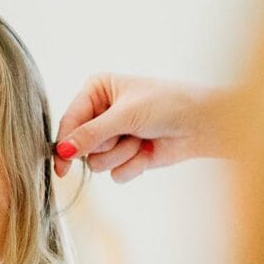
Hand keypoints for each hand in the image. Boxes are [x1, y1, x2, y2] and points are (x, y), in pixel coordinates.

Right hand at [54, 75, 229, 182]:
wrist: (203, 124)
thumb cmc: (168, 105)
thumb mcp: (126, 115)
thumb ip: (91, 134)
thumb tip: (63, 151)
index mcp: (96, 90)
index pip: (70, 119)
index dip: (65, 142)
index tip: (61, 162)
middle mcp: (101, 113)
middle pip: (82, 145)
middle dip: (107, 144)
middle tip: (130, 133)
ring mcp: (114, 136)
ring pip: (98, 163)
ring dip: (123, 154)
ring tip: (142, 139)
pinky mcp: (128, 156)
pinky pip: (116, 174)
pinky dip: (134, 166)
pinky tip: (149, 152)